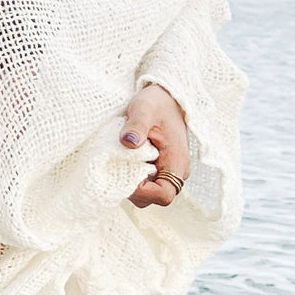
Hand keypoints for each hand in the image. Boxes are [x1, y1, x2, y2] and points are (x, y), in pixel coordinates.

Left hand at [121, 82, 189, 207]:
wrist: (166, 96)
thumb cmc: (157, 102)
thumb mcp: (144, 109)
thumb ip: (136, 126)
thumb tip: (128, 141)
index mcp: (177, 162)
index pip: (164, 194)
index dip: (143, 191)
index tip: (126, 174)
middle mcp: (175, 171)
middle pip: (154, 198)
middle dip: (133, 189)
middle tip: (116, 168)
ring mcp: (167, 170)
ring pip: (149, 192)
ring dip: (131, 182)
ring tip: (119, 162)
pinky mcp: (159, 166)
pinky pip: (146, 181)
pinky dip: (132, 176)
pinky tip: (122, 160)